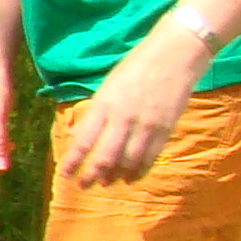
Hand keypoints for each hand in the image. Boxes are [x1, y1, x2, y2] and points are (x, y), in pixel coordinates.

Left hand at [60, 22, 207, 185]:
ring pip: (128, 162)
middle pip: (104, 157)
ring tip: (107, 183)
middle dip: (92, 176)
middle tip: (84, 186)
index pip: (83, 141)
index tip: (64, 175)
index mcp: (104, 105)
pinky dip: (138, 171)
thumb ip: (96, 113)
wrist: (175, 54)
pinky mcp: (165, 129)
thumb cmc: (136, 67)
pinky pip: (150, 157)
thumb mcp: (107, 87)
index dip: (73, 162)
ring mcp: (146, 125)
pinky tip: (131, 177)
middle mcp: (123, 118)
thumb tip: (82, 139)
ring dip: (115, 176)